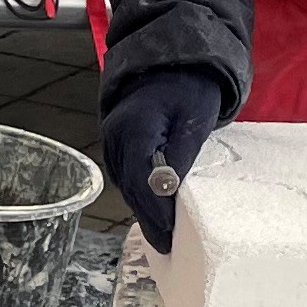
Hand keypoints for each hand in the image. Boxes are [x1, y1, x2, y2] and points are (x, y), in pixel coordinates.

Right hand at [101, 66, 231, 248]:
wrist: (174, 60)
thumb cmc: (190, 88)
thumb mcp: (194, 120)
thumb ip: (180, 155)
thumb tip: (168, 190)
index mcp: (134, 130)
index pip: (142, 182)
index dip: (156, 212)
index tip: (170, 235)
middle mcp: (116, 137)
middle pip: (130, 188)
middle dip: (148, 219)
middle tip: (167, 246)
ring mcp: (112, 139)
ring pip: (125, 184)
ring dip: (142, 209)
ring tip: (162, 235)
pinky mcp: (117, 142)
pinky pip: (125, 174)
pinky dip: (138, 193)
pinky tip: (153, 209)